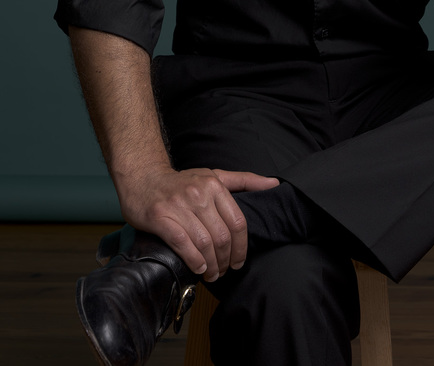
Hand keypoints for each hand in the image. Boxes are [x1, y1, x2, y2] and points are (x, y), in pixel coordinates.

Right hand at [118, 166, 278, 280]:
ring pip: (204, 243)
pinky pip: (183, 243)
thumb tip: (274, 183)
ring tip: (212, 274)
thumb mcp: (214, 176)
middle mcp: (198, 193)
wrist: (143, 178)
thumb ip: (244, 180)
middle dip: (226, 260)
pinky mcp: (160, 217)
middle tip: (224, 271)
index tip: (239, 261)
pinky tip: (198, 268)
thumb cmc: (182, 182)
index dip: (241, 247)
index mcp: (215, 184)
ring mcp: (179, 205)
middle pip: (222, 236)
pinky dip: (194, 260)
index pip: (237, 222)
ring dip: (211, 265)